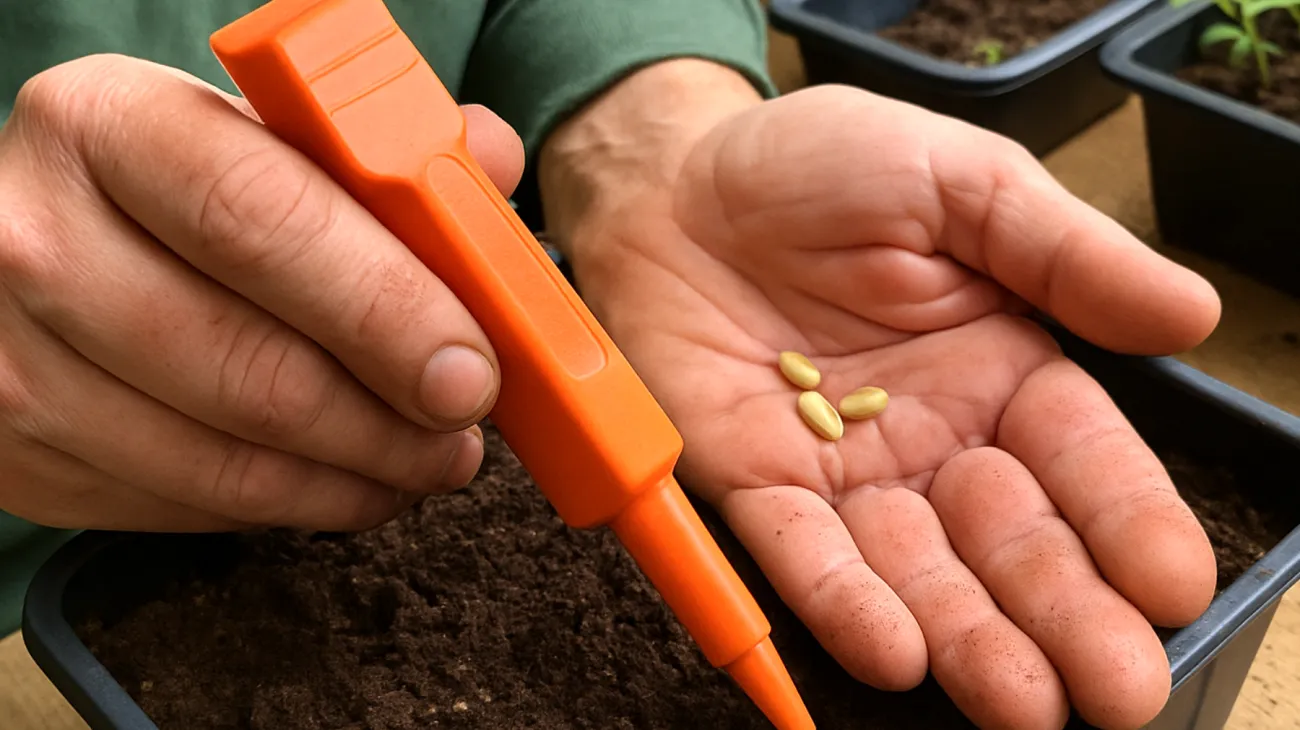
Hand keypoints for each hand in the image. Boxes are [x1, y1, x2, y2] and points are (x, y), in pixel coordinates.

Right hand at [0, 55, 522, 530]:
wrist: (51, 241)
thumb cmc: (190, 185)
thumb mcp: (270, 133)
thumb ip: (387, 150)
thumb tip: (495, 174)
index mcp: (109, 125)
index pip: (260, 222)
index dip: (384, 307)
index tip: (472, 370)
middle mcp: (36, 240)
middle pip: (249, 367)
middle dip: (388, 420)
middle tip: (463, 432)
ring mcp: (15, 365)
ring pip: (229, 462)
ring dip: (357, 477)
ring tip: (425, 460)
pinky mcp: (24, 460)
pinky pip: (194, 508)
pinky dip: (294, 505)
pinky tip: (345, 477)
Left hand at [542, 64, 1219, 729]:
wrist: (678, 179)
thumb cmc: (821, 167)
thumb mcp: (959, 184)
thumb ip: (1063, 253)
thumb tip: (1189, 311)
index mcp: (1002, 368)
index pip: (1081, 459)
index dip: (1127, 521)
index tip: (1170, 583)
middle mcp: (932, 438)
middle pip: (1011, 539)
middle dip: (1065, 614)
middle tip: (1117, 687)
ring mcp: (843, 471)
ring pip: (917, 570)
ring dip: (969, 638)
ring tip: (1023, 701)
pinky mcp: (754, 483)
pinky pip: (803, 552)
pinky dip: (846, 602)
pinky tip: (898, 652)